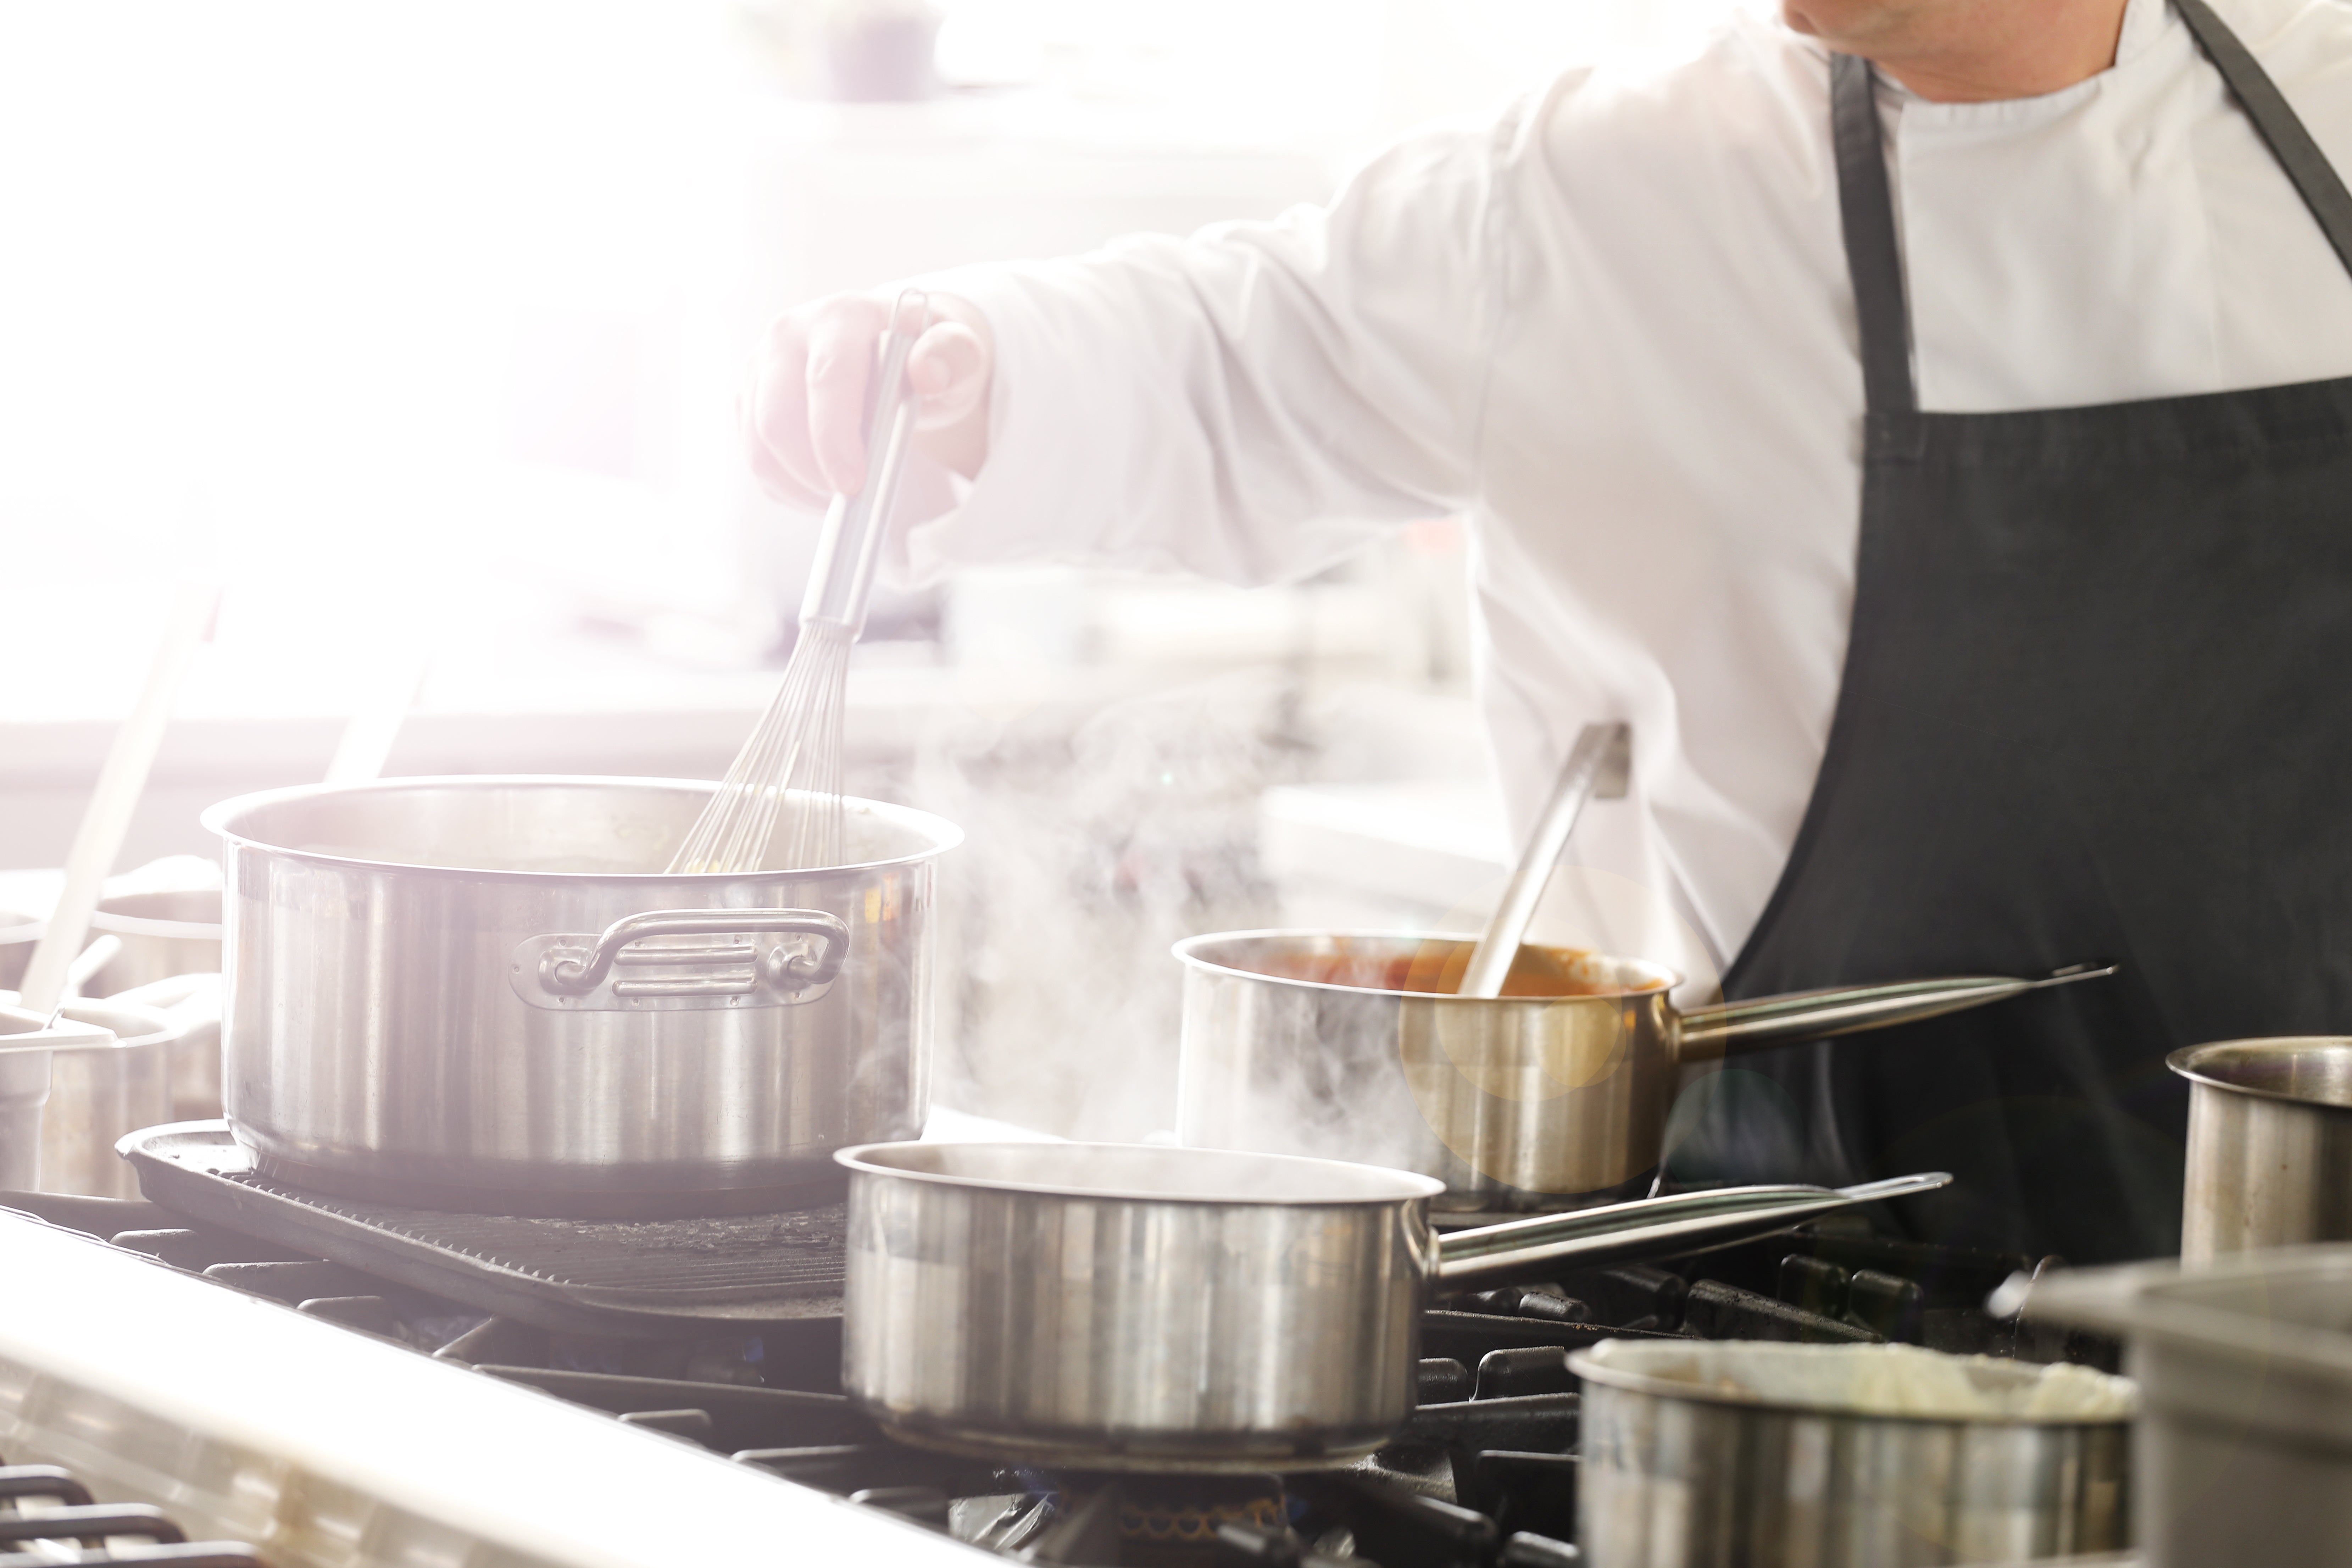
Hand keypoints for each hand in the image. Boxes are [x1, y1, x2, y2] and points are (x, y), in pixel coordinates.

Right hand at [745, 290, 993, 510]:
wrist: (897, 353)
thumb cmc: (926, 357)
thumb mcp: (957, 352)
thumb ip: (953, 355)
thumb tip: (927, 373)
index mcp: (840, 317)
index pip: (826, 379)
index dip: (835, 437)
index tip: (854, 483)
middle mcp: (788, 335)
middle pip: (778, 419)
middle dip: (813, 472)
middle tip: (852, 499)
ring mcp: (761, 368)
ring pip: (759, 445)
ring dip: (799, 486)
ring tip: (841, 499)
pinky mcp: (749, 401)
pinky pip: (756, 459)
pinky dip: (789, 487)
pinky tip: (822, 490)